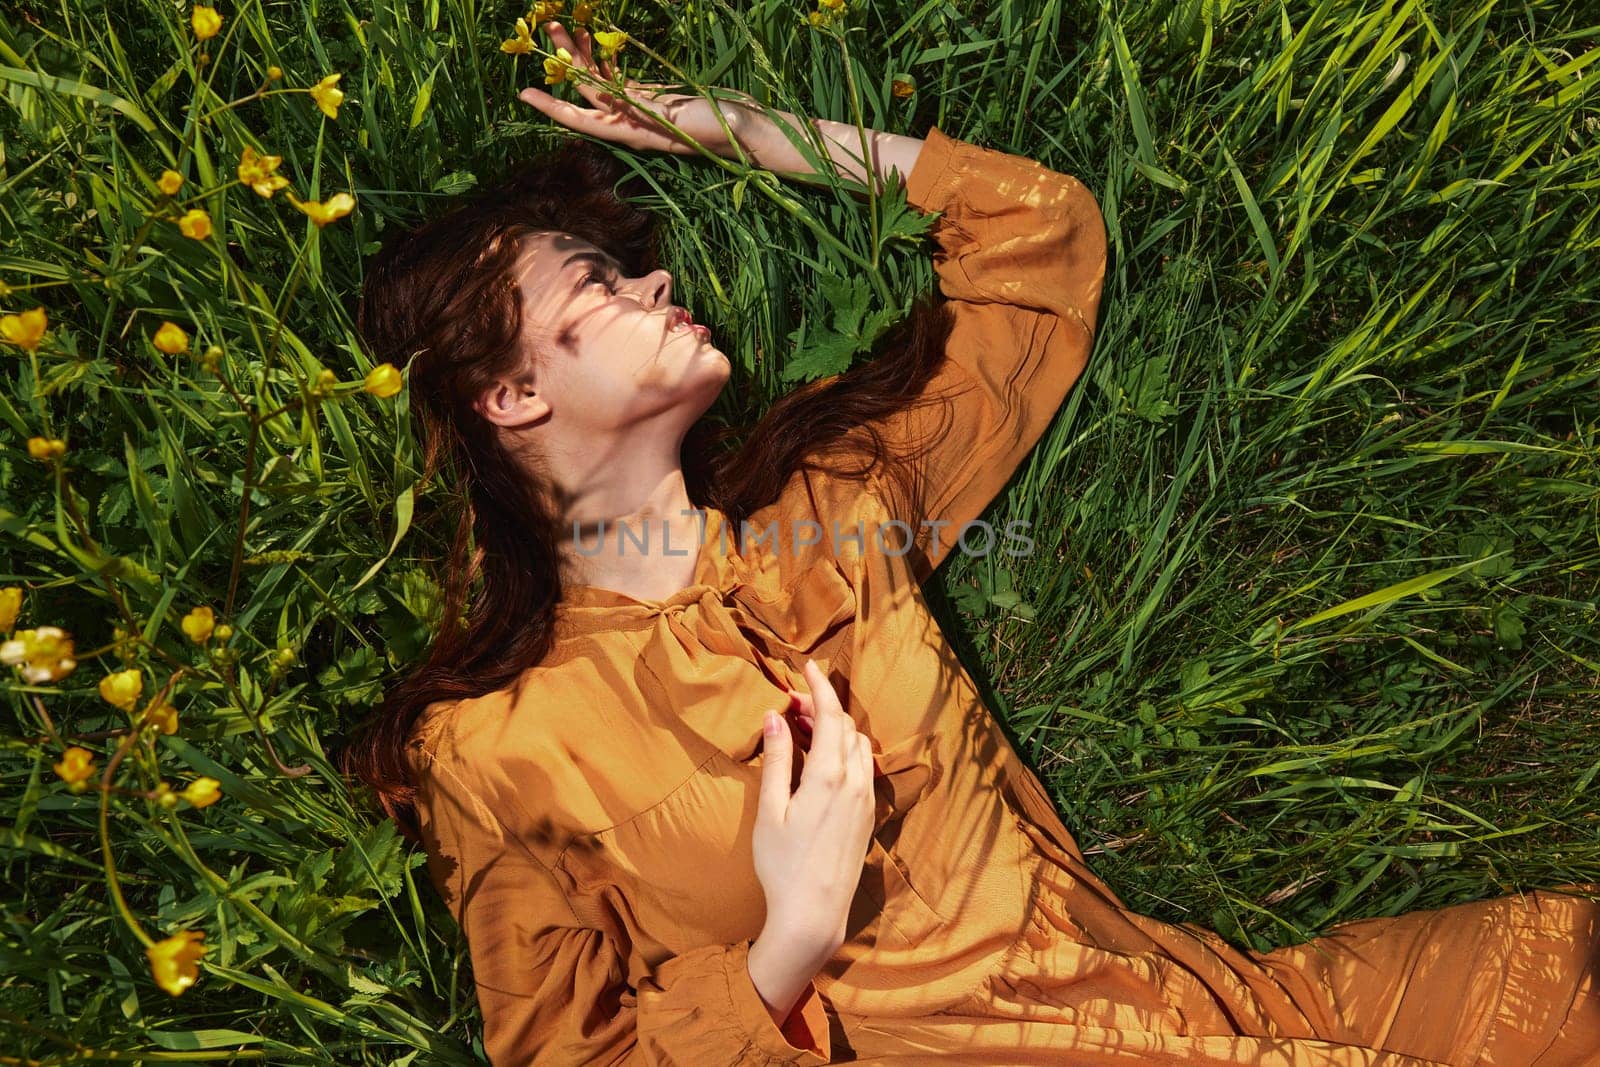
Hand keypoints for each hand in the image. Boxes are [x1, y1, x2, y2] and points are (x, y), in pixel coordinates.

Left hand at [517, 21, 759, 157]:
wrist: (747, 132)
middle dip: (563, 60)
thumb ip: (648, 111)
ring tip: (566, 24)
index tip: (524, 92)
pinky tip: (598, 39)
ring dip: (583, 54)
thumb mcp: (680, 120)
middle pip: (585, 91)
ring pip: (600, 80)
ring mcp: (640, 108)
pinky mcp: (653, 97)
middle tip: (548, 26)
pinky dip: (607, 59)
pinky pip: (620, 77)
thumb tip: (615, 98)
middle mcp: (628, 121)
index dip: (551, 107)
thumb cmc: (717, 132)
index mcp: (630, 132)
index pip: (580, 119)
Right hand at [751, 659, 876, 955]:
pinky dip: (845, 751)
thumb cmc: (783, 865)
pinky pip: (862, 768)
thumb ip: (777, 760)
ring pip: (858, 746)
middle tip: (794, 704)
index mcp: (829, 775)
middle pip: (846, 726)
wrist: (814, 914)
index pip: (830, 714)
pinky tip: (823, 760)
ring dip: (836, 729)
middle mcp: (855, 783)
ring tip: (805, 730)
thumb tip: (775, 718)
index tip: (808, 666)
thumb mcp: (770, 809)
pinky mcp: (868, 817)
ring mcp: (866, 800)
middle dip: (823, 707)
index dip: (819, 686)